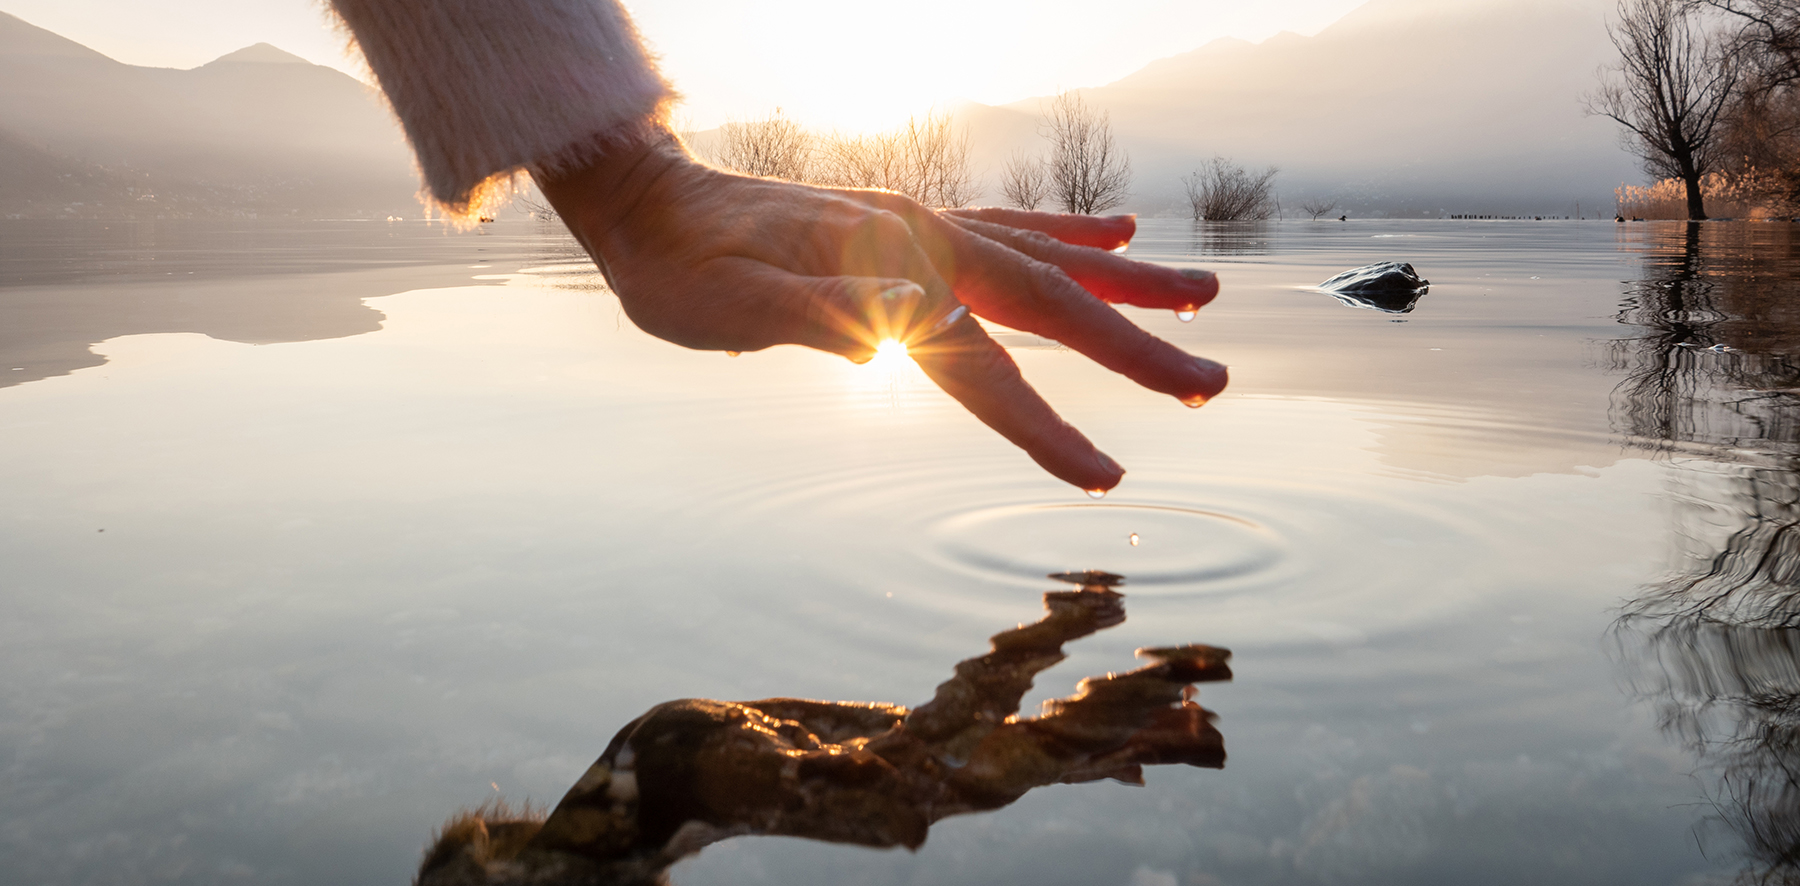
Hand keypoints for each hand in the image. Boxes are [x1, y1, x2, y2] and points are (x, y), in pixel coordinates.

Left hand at [535, 127, 1226, 491]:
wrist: (648, 207)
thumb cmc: (680, 271)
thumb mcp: (728, 304)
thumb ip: (812, 313)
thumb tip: (897, 332)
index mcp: (888, 273)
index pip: (983, 366)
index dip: (1044, 427)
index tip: (1105, 477)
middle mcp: (921, 241)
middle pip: (1048, 303)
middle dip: (1134, 349)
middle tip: (1212, 384)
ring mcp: (922, 227)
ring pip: (1047, 259)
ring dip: (1128, 284)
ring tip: (1203, 297)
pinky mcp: (912, 225)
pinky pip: (1012, 229)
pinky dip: (1069, 234)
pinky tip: (1118, 228)